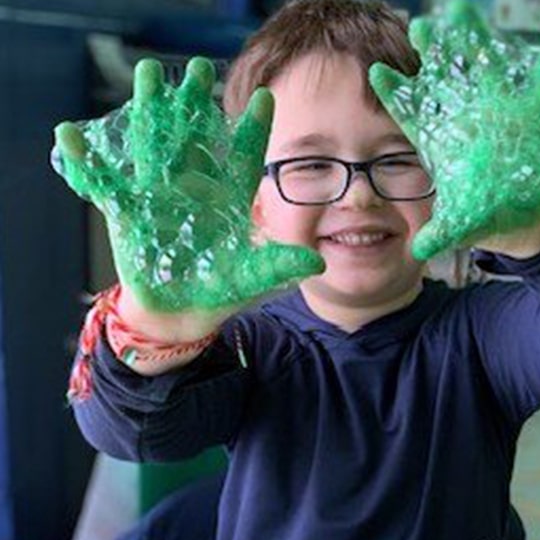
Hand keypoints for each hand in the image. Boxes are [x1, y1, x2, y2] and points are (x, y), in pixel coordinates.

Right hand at [52, 58, 323, 312]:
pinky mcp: (127, 213)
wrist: (180, 316)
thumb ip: (278, 265)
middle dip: (196, 103)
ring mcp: (158, 196)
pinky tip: (71, 134)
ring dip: (148, 110)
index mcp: (227, 198)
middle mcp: (193, 188)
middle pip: (195, 137)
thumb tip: (315, 264)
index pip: (242, 157)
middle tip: (199, 69)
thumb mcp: (251, 278)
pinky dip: (85, 162)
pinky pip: (104, 185)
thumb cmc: (219, 292)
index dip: (253, 130)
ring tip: (148, 74)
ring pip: (153, 145)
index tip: (266, 99)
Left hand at [370, 0, 539, 259]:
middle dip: (433, 50)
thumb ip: (441, 234)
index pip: (413, 111)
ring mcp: (503, 110)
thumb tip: (418, 251)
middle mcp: (469, 116)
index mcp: (443, 139)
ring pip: (486, 65)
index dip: (396, 93)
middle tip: (420, 26)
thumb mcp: (461, 226)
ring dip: (477, 37)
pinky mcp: (537, 113)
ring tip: (463, 8)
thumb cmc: (489, 216)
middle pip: (446, 76)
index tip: (376, 73)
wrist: (529, 217)